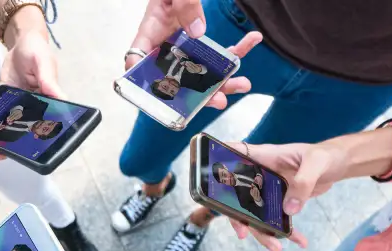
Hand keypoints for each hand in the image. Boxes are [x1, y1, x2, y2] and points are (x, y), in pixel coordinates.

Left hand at [0, 14, 63, 162]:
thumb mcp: (44, 64)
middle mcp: (32, 114)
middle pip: (20, 138)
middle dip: (5, 149)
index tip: (18, 156)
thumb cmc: (37, 51)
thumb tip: (62, 99)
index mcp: (47, 108)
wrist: (21, 42)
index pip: (39, 132)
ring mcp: (17, 111)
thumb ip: (50, 81)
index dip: (29, 146)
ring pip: (5, 133)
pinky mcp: (3, 106)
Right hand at [126, 0, 261, 108]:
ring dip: (222, 83)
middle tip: (218, 101)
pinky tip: (254, 38)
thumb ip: (183, 5)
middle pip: (177, 79)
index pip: (137, 61)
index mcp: (150, 33)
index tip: (161, 91)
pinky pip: (219, 54)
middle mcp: (166, 47)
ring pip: (200, 74)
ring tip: (243, 84)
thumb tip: (198, 32)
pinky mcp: (202, 44)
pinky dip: (238, 50)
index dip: (145, 82)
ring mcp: (184, 49)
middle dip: (199, 95)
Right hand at [224, 141, 354, 250]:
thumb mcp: (316, 164)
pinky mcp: (280, 201)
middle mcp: (261, 174)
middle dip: (239, 218)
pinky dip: (287, 233)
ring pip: (256, 213)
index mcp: (263, 157)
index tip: (206, 186)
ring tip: (277, 249)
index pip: (232, 159)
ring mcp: (269, 189)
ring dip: (264, 232)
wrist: (339, 164)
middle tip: (243, 234)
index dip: (217, 170)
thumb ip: (303, 183)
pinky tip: (298, 241)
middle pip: (239, 196)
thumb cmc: (326, 155)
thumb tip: (288, 209)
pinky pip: (277, 219)